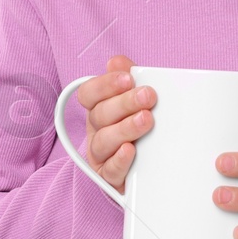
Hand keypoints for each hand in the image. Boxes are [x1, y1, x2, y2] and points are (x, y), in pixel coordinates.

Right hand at [77, 54, 154, 195]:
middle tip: (148, 96)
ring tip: (146, 120)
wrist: (146, 171)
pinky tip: (131, 150)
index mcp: (99, 109)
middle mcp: (96, 131)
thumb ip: (128, 80)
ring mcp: (100, 155)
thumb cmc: (139, 130)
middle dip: (124, 103)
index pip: (89, 93)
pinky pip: (110, 170)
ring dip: (125, 128)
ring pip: (104, 140)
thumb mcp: (136, 102)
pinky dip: (120, 159)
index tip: (128, 78)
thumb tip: (118, 61)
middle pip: (99, 114)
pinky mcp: (109, 177)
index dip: (105, 84)